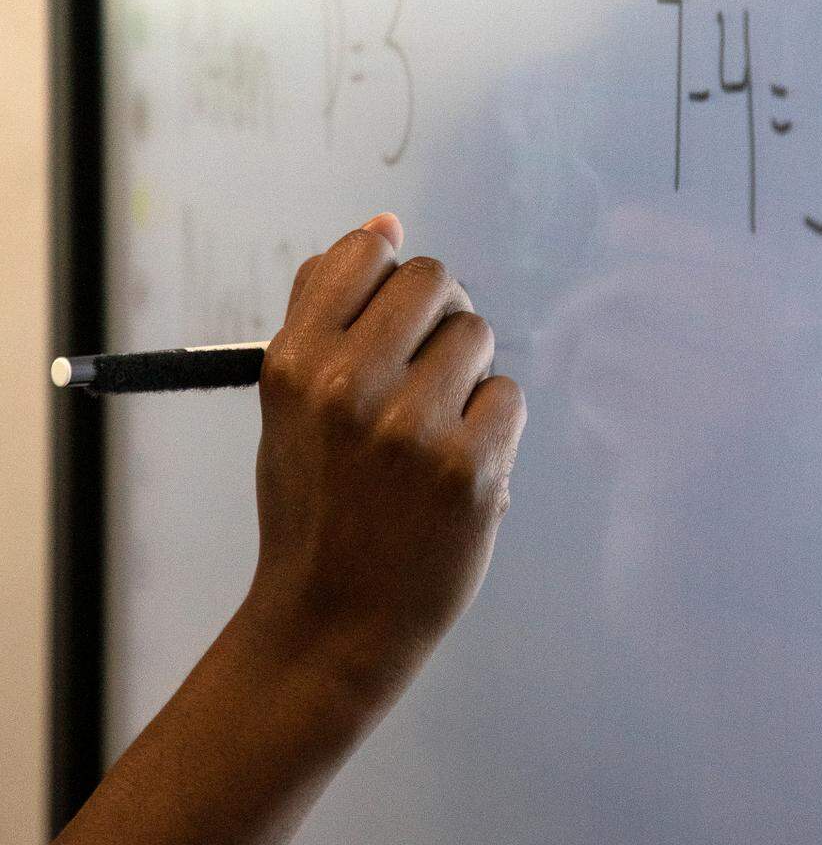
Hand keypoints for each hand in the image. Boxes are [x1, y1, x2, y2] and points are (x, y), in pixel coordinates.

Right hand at [248, 214, 526, 719]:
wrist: (331, 622)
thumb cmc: (313, 501)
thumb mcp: (288, 401)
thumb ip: (324, 307)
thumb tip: (384, 222)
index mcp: (296, 362)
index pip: (369, 253)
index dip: (389, 279)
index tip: (390, 318)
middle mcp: (351, 385)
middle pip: (436, 281)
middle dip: (438, 316)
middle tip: (424, 369)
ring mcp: (414, 428)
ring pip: (479, 335)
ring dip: (468, 372)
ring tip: (437, 424)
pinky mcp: (471, 469)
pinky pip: (509, 395)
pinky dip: (492, 425)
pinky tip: (460, 465)